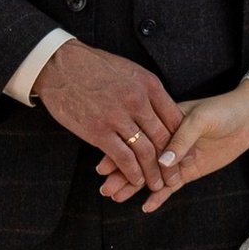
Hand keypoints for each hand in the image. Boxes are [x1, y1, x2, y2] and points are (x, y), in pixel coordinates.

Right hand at [32, 39, 183, 201]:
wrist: (60, 64)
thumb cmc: (94, 66)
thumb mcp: (130, 70)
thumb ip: (147, 91)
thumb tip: (162, 111)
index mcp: (149, 85)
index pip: (175, 118)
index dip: (184, 141)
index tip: (188, 156)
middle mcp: (137, 101)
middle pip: (164, 138)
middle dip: (173, 162)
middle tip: (177, 176)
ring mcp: (118, 117)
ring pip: (146, 152)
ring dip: (154, 173)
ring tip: (158, 185)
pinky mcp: (98, 131)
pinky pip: (123, 158)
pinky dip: (132, 173)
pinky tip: (136, 181)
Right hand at [105, 77, 248, 212]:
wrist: (247, 118)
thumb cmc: (222, 111)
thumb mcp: (199, 119)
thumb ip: (180, 139)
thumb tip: (162, 162)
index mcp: (162, 123)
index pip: (136, 140)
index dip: (119, 151)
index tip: (102, 166)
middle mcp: (166, 142)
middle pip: (139, 160)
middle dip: (121, 173)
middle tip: (104, 187)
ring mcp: (177, 158)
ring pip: (151, 175)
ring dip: (134, 186)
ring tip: (115, 197)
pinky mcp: (189, 171)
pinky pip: (171, 186)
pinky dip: (159, 197)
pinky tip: (145, 207)